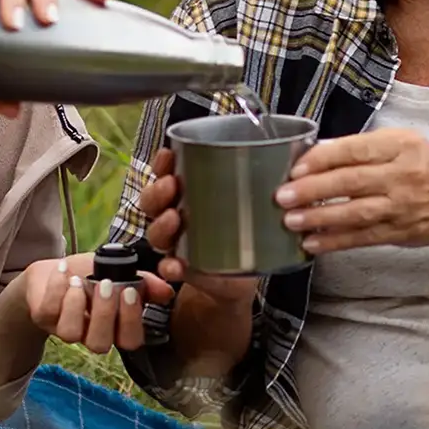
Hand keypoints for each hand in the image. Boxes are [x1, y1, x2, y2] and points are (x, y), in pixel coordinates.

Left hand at [24, 254, 174, 352]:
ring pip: (71, 334)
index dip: (131, 321)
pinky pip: (48, 311)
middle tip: (107, 285)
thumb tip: (167, 291)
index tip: (130, 291)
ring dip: (77, 305)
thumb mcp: (120, 272)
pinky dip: (57, 287)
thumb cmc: (91, 273)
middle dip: (105, 314)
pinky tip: (64, 270)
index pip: (130, 340)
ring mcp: (64, 328)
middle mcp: (90, 334)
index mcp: (115, 327)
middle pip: (100, 344)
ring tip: (80, 281)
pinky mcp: (42, 317)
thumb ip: (144, 281)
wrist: (54, 269)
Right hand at [140, 148, 257, 305]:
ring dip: (160, 225)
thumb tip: (276, 155)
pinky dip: (169, 266)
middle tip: (170, 184)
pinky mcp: (182, 268)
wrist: (242, 275)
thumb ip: (254, 181)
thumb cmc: (243, 229)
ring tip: (173, 218)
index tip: (168, 154)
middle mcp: (173, 216)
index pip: (165, 173)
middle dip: (157, 191)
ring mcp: (175, 243)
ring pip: (155, 232)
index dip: (162, 163)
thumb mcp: (249, 201)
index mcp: (185, 194)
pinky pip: (168, 267)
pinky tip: (175, 265)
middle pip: (152, 200)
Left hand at [274, 128, 428, 255]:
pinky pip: (363, 238)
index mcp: (402, 146)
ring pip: (356, 213)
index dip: (324, 159)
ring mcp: (401, 207)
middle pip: (352, 181)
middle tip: (283, 195)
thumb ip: (366, 145)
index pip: (356, 150)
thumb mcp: (405, 143)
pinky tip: (312, 243)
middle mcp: (403, 176)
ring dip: (320, 218)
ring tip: (291, 220)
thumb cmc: (427, 168)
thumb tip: (320, 150)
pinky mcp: (398, 233)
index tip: (296, 167)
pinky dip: (336, 242)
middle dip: (314, 189)